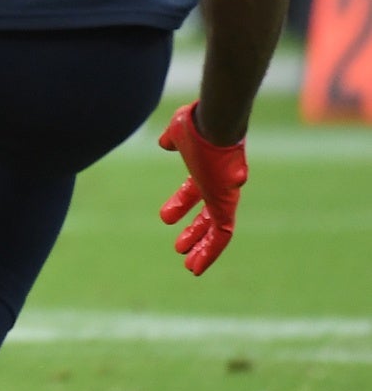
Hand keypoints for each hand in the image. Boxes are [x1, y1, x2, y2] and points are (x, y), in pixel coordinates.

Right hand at [158, 101, 247, 275]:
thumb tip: (164, 143)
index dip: (181, 204)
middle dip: (194, 231)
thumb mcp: (179, 132)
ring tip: (190, 266)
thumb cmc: (197, 124)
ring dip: (202, 247)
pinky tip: (196, 266)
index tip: (166, 218)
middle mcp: (219, 184)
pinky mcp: (226, 204)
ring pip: (217, 229)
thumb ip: (172, 139)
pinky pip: (222, 234)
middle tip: (180, 246)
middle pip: (208, 214)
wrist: (215, 123)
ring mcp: (224, 195)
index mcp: (207, 168)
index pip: (195, 192)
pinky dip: (210, 252)